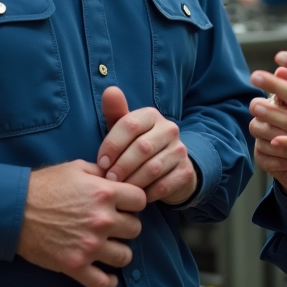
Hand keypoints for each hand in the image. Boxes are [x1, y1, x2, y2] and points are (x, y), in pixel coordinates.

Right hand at [17, 160, 145, 286]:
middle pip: (136, 229)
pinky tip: (105, 273)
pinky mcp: (75, 265)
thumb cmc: (44, 186)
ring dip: (118, 251)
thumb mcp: (76, 168)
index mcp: (104, 193)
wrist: (14, 209)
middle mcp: (101, 220)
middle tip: (114, 226)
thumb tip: (116, 178)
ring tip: (108, 247)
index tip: (125, 205)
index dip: (134, 202)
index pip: (141, 200)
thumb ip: (101, 173)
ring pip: (124, 256)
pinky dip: (107, 281)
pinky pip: (103, 283)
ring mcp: (89, 245)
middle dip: (126, 226)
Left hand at [98, 87, 197, 204]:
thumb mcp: (125, 130)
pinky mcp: (185, 172)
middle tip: (109, 179)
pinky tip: (139, 196)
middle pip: (141, 147)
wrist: (169, 167)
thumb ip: (115, 112)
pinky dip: (148, 193)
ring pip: (153, 168)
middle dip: (122, 166)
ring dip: (133, 181)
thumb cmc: (138, 146)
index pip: (130, 125)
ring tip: (121, 189)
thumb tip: (110, 90)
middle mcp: (169, 129)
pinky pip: (164, 185)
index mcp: (152, 115)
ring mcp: (180, 151)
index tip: (101, 162)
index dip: (112, 145)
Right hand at [249, 67, 286, 198]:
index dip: (272, 99)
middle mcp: (260, 123)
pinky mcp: (263, 160)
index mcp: (269, 106)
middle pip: (261, 123)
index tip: (285, 98)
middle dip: (284, 127)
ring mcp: (259, 142)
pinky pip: (273, 161)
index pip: (264, 101)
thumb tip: (283, 67)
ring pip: (271, 144)